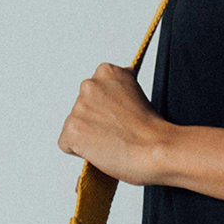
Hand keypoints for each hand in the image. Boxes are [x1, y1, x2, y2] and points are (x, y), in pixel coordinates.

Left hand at [57, 63, 170, 184]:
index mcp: (107, 71)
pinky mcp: (72, 129)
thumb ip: (118, 94)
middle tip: (116, 133)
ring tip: (111, 143)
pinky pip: (66, 143)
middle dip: (94, 121)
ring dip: (87, 136)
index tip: (119, 117)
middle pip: (81, 108)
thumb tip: (109, 104)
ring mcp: (79, 107)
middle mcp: (90, 85)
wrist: (157, 148)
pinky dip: (80, 152)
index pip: (94, 92)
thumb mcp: (137, 95)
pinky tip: (101, 151)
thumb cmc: (153, 130)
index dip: (105, 110)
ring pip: (74, 125)